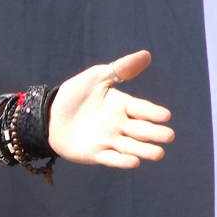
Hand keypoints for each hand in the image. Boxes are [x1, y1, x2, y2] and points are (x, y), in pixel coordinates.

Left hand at [47, 50, 173, 167]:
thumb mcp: (95, 77)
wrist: (48, 115)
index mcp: (122, 105)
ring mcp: (109, 140)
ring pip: (131, 147)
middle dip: (155, 134)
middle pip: (142, 130)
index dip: (154, 113)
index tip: (165, 116)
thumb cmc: (73, 95)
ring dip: (145, 150)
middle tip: (168, 136)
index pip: (142, 109)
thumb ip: (120, 69)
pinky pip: (112, 159)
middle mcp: (119, 124)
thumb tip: (146, 55)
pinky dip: (123, 161)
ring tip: (159, 153)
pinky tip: (134, 162)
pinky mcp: (96, 154)